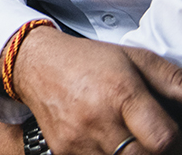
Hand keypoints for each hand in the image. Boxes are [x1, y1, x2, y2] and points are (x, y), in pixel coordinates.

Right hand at [14, 27, 180, 154]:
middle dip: (152, 151)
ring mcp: (78, 138)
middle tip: (149, 139)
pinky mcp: (63, 150)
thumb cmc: (87, 61)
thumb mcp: (136, 59)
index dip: (173, 143)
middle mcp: (97, 118)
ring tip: (126, 137)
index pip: (163, 140)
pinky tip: (106, 140)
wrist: (35, 63)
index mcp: (120, 92)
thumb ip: (173, 80)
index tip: (169, 136)